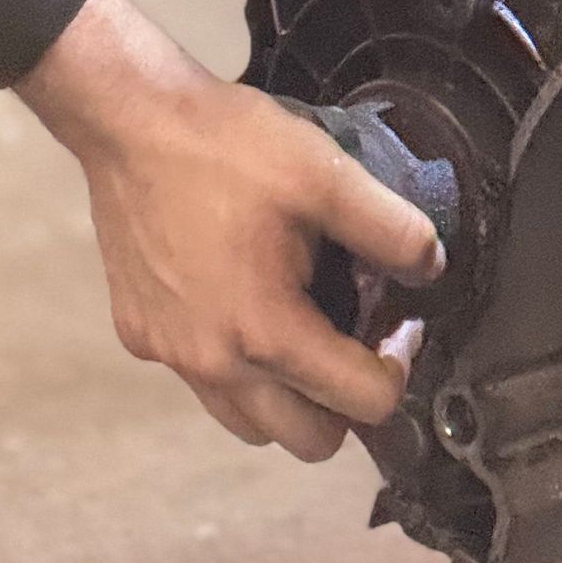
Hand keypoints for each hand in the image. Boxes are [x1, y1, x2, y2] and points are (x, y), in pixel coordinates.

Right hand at [18, 0, 443, 458]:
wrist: (130, 121)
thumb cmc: (225, 146)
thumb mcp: (328, 174)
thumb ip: (394, 230)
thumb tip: (431, 268)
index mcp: (265, 332)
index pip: (364, 403)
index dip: (399, 366)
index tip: (397, 324)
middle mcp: (212, 362)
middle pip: (308, 441)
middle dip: (347, 403)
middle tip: (357, 339)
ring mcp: (169, 354)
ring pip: (250, 425)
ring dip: (290, 398)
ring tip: (307, 331)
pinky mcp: (140, 335)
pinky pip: (203, 383)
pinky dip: (237, 367)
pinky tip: (248, 303)